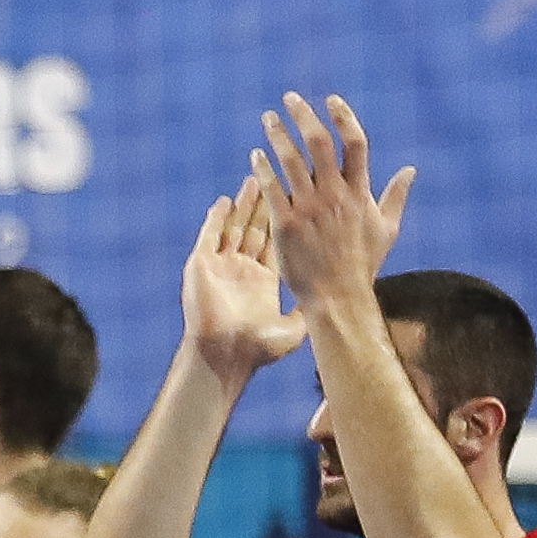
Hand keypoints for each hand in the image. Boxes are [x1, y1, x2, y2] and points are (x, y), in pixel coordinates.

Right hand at [181, 167, 307, 387]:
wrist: (223, 360)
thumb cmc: (256, 350)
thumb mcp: (292, 328)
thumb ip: (310, 309)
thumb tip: (334, 303)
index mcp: (263, 280)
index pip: (278, 240)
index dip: (289, 218)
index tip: (303, 196)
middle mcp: (243, 270)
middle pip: (257, 226)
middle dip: (268, 201)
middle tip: (279, 179)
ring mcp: (221, 268)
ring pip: (234, 227)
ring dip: (243, 204)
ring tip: (254, 177)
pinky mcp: (202, 268)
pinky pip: (209, 236)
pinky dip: (216, 218)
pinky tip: (225, 201)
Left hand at [257, 94, 410, 308]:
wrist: (338, 298)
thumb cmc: (363, 266)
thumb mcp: (387, 229)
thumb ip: (397, 195)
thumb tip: (411, 169)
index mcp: (359, 192)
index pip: (355, 143)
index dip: (343, 117)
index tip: (331, 100)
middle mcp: (335, 196)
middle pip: (319, 143)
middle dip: (303, 116)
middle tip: (289, 99)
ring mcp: (310, 210)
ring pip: (292, 161)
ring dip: (279, 135)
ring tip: (268, 119)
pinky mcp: (286, 226)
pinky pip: (272, 189)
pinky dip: (263, 169)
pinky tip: (255, 156)